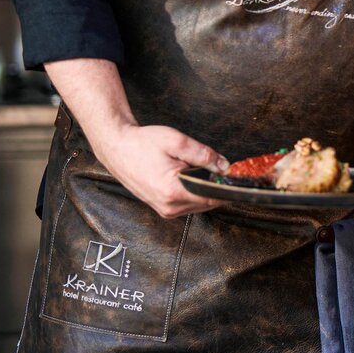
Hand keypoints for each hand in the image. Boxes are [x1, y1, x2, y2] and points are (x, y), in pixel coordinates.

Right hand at [88, 124, 226, 218]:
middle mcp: (170, 206)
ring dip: (206, 190)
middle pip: (209, 203)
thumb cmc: (142, 143)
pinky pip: (189, 204)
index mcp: (173, 191)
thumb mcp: (177, 141)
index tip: (237, 177)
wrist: (116, 148)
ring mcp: (165, 210)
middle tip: (222, 169)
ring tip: (203, 170)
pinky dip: (196, 193)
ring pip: (200, 205)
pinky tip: (192, 177)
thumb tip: (225, 166)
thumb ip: (203, 155)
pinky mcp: (163, 209)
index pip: (213, 197)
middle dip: (218, 187)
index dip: (228, 187)